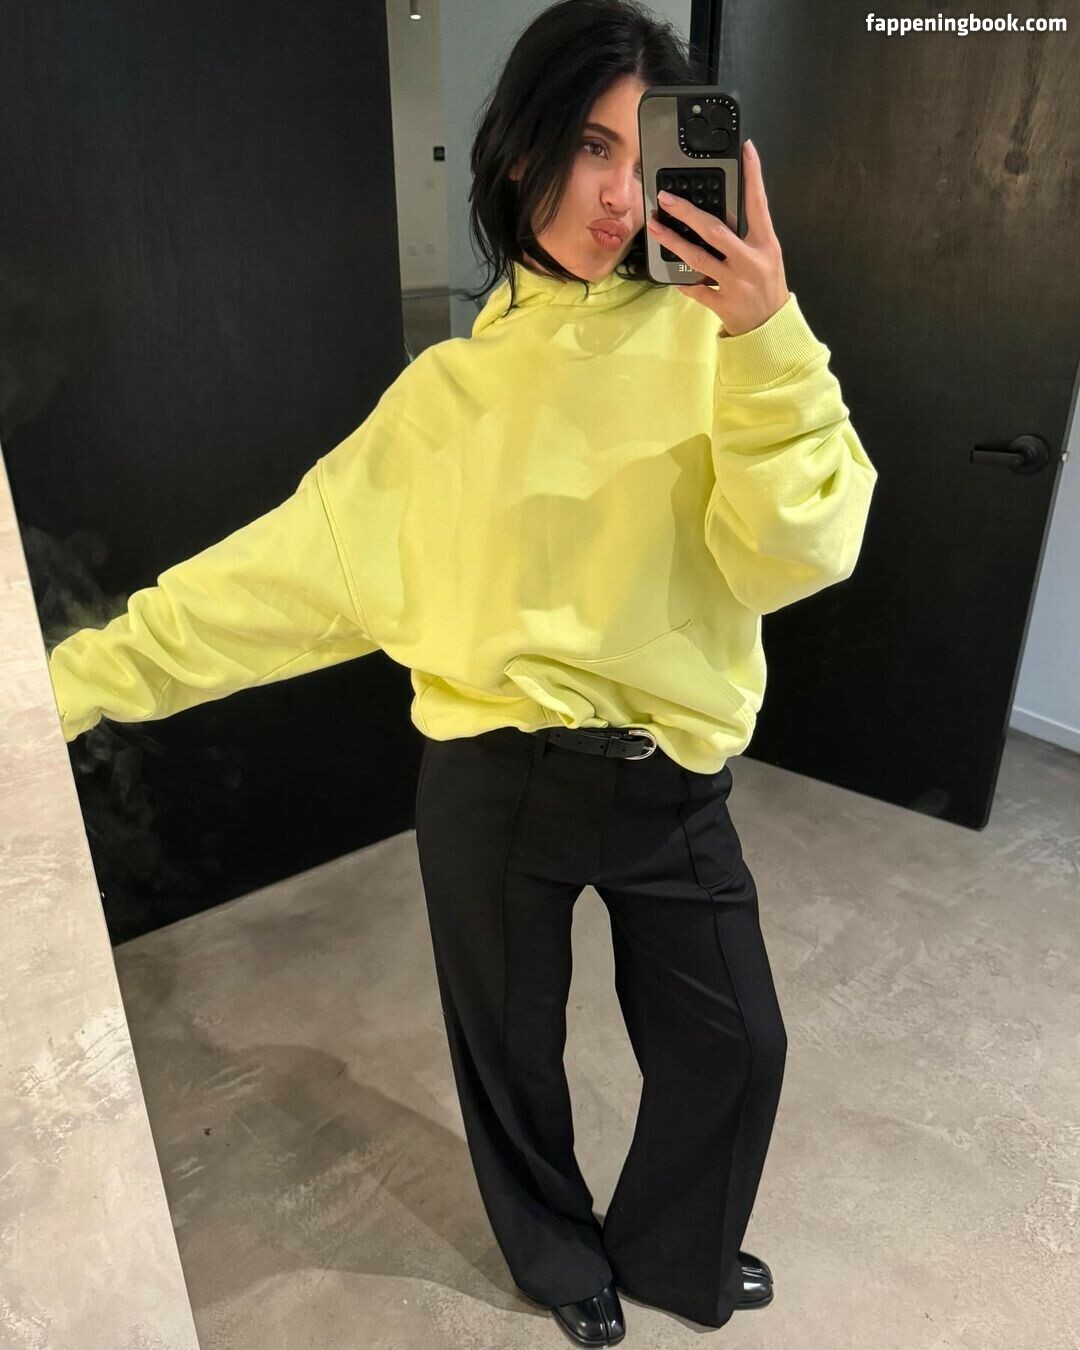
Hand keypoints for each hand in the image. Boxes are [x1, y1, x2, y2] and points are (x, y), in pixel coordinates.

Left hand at [645, 139, 789, 337]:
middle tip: (666, 199)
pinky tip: (667, 270)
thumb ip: (748, 233)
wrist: (770, 327)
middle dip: (688, 213)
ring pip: (698, 258)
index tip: (746, 150)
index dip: (753, 175)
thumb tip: (722, 207)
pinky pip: (695, 288)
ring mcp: (734, 283)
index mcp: (765, 244)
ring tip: (655, 226)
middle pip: (715, 230)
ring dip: (673, 241)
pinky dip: (681, 279)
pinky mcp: (722, 302)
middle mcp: (750, 261)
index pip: (758, 203)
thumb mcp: (768, 254)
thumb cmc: (767, 285)